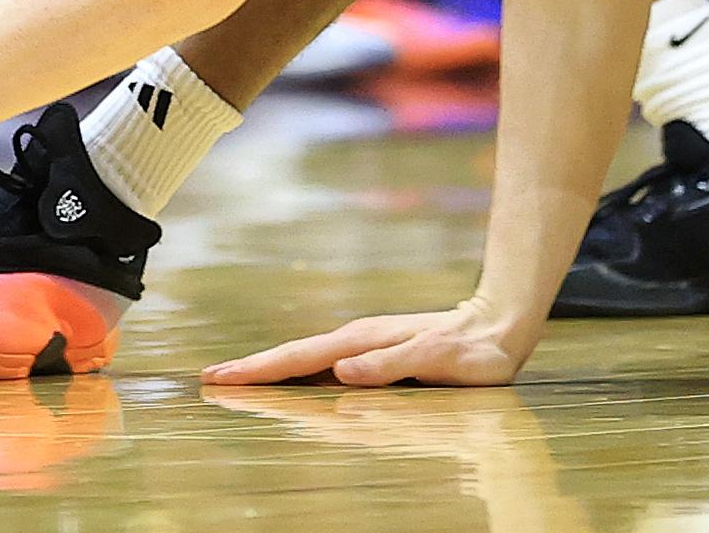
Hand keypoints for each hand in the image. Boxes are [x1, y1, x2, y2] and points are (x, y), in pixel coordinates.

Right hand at [204, 300, 533, 388]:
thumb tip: (339, 370)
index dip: (260, 370)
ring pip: (305, 360)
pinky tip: (289, 382)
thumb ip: (388, 366)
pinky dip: (298, 372)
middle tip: (209, 379)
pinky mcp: (374, 354)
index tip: (223, 376)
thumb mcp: (435, 358)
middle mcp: (357, 341)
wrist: (498, 326)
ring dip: (270, 370)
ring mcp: (364, 346)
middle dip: (252, 368)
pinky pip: (324, 365)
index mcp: (363, 341)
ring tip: (236, 379)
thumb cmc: (473, 350)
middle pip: (293, 356)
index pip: (300, 358)